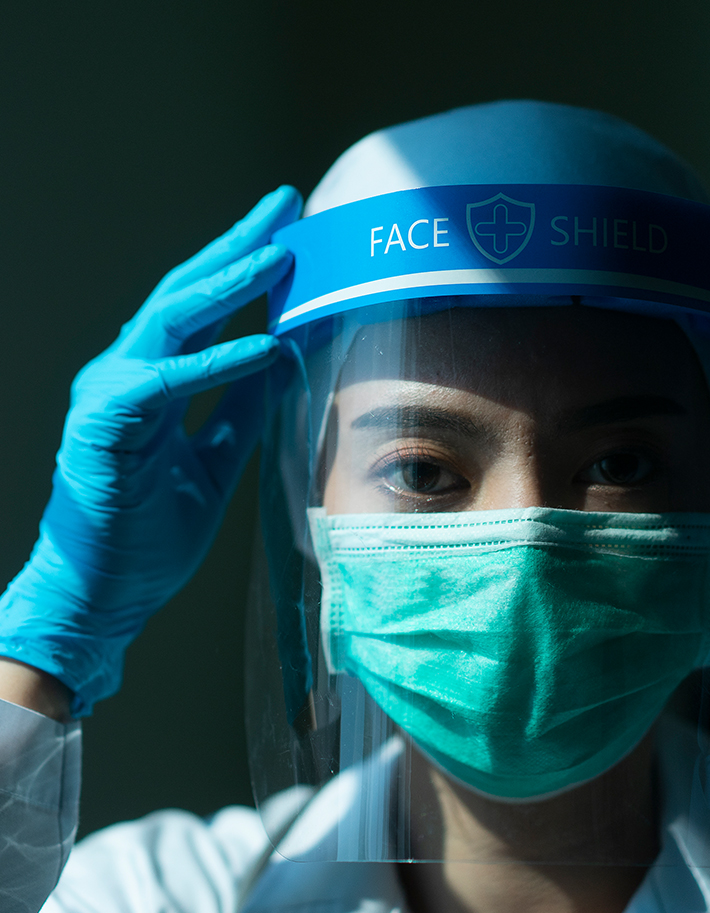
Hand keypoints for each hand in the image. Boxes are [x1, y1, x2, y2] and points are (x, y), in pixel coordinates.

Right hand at [0, 186, 301, 713]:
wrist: (103, 594)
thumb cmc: (148, 533)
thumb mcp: (214, 463)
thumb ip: (240, 411)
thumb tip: (282, 360)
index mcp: (152, 381)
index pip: (202, 308)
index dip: (244, 268)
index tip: (291, 236)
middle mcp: (127, 375)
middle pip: (187, 292)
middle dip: (238, 246)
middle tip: (285, 205)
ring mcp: (109, 394)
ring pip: (172, 319)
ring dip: (229, 283)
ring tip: (281, 253)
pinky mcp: (104, 425)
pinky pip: (167, 382)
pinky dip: (218, 362)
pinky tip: (265, 344)